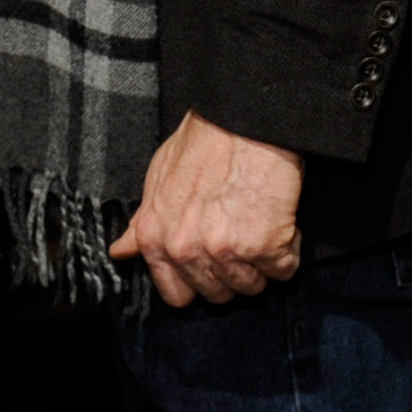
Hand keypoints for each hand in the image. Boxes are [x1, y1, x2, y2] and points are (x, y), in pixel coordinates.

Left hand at [107, 112, 303, 306]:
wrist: (246, 116)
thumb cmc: (205, 138)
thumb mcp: (160, 175)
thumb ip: (142, 220)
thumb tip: (122, 251)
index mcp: (156, 237)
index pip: (177, 295)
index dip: (198, 282)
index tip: (213, 264)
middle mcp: (186, 250)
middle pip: (219, 294)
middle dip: (233, 272)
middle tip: (243, 236)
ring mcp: (226, 250)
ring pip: (252, 286)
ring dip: (263, 263)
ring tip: (263, 224)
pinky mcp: (264, 245)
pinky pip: (284, 270)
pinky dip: (289, 251)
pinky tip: (282, 222)